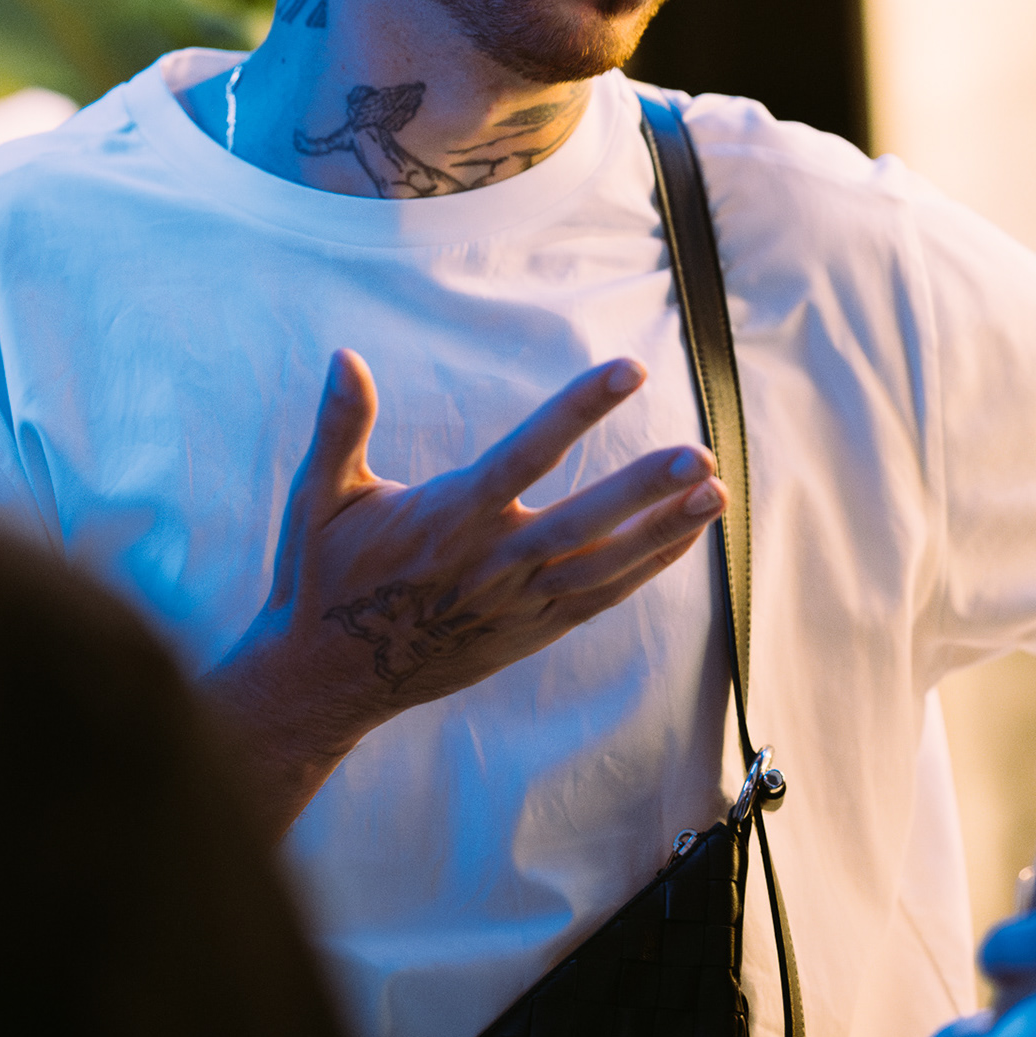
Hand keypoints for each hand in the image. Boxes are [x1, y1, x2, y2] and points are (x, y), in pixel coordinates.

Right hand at [199, 348, 725, 834]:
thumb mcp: (318, 498)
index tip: (629, 372)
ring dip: (663, 531)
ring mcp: (517, 603)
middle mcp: (491, 563)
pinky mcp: (531, 631)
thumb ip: (339, 427)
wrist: (328, 679)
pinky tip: (686, 534)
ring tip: (717, 492)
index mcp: (447, 518)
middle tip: (700, 454)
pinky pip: (602, 597)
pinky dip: (646, 567)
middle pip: (583, 521)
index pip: (526, 454)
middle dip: (644, 488)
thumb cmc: (322, 578)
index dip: (579, 410)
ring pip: (605, 565)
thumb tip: (344, 357)